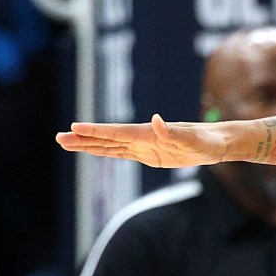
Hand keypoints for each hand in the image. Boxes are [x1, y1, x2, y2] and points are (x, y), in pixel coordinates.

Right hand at [57, 114, 235, 168]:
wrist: (216, 143)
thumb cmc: (207, 141)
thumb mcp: (194, 140)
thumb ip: (174, 131)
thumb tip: (157, 120)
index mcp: (148, 134)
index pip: (116, 133)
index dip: (95, 131)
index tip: (74, 128)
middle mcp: (142, 137)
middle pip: (106, 139)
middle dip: (83, 139)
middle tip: (59, 138)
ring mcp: (143, 146)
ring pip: (109, 146)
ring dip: (88, 145)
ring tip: (66, 144)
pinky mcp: (148, 155)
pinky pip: (121, 153)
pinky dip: (104, 152)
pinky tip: (91, 150)